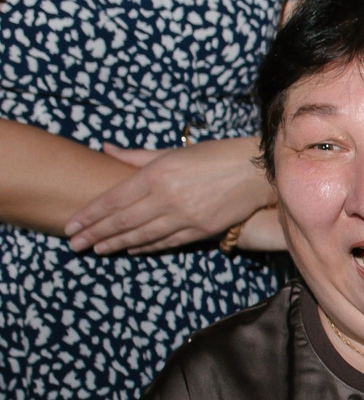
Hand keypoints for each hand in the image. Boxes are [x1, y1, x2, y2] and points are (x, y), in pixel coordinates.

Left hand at [64, 137, 275, 253]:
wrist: (256, 171)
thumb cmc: (213, 155)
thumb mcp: (173, 150)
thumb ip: (137, 155)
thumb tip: (106, 149)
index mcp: (156, 175)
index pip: (113, 200)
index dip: (89, 214)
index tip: (71, 224)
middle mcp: (167, 198)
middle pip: (122, 221)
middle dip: (95, 233)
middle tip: (74, 244)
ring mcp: (185, 216)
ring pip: (142, 235)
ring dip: (116, 244)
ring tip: (96, 249)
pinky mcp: (202, 229)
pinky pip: (167, 241)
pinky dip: (146, 247)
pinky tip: (131, 249)